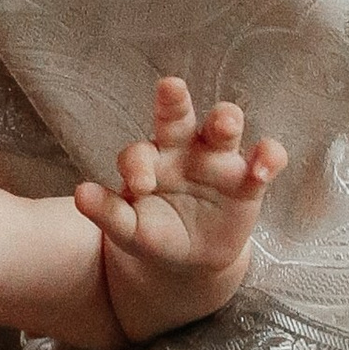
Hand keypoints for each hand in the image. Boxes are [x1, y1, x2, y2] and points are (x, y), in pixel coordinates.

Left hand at [76, 76, 285, 323]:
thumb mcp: (130, 230)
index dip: (137, 165)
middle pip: (178, 117)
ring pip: (224, 128)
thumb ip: (109, 212)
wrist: (192, 261)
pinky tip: (262, 168)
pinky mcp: (249, 180)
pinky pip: (265, 159)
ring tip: (225, 122)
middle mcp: (184, 149)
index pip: (138, 153)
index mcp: (150, 159)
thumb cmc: (156, 235)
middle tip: (170, 87)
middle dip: (175, 101)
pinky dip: (268, 158)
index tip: (139, 184)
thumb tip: (80, 193)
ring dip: (225, 119)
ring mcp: (218, 161)